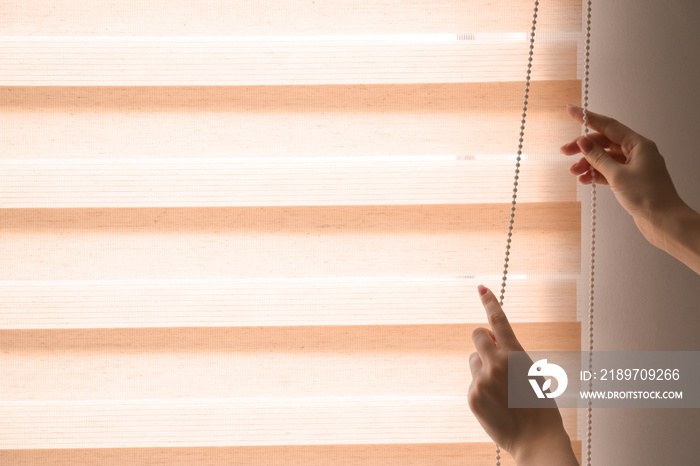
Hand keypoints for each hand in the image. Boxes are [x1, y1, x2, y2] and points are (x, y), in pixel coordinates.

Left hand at [468, 285, 577, 464]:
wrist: (536, 438)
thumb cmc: (539, 406)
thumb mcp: (532, 373)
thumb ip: (512, 355)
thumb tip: (491, 342)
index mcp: (515, 355)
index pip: (499, 321)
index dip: (489, 302)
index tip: (481, 288)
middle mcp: (496, 364)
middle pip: (477, 335)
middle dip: (483, 340)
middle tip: (493, 354)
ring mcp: (482, 380)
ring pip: (474, 361)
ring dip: (483, 368)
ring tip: (501, 390)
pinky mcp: (473, 396)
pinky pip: (474, 383)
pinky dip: (482, 390)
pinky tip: (496, 404)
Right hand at [560, 104, 686, 248]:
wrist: (663, 220)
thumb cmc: (648, 196)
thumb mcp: (617, 175)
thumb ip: (598, 157)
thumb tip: (583, 142)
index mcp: (638, 144)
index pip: (608, 126)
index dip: (588, 118)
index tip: (571, 111)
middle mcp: (637, 152)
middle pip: (604, 142)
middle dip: (584, 147)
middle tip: (565, 151)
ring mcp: (634, 166)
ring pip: (605, 158)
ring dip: (588, 163)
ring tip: (574, 172)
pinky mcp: (630, 180)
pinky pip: (609, 171)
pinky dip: (595, 174)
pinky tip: (585, 180)